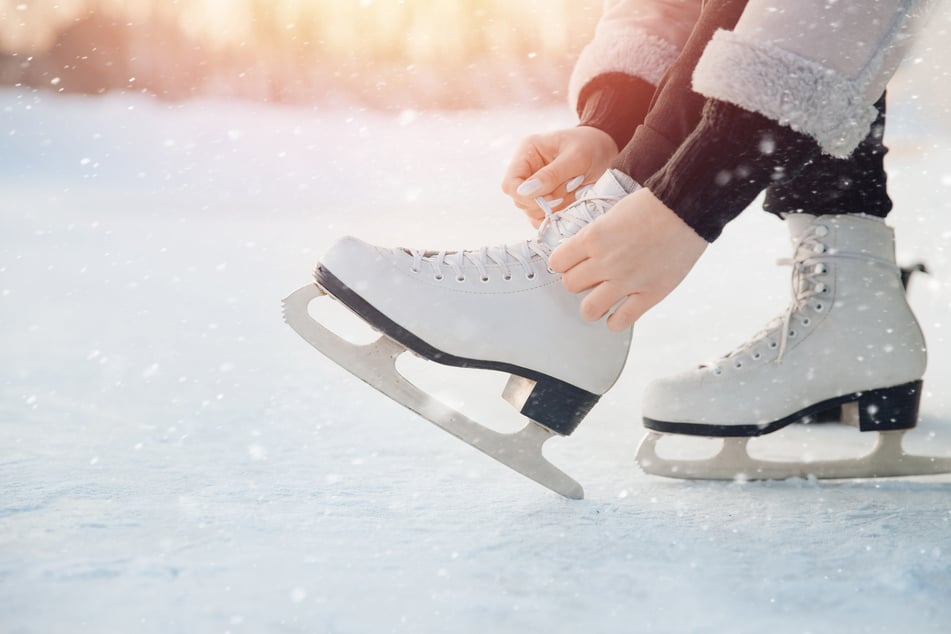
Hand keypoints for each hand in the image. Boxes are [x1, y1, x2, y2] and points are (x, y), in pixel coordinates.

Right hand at [501, 126, 617, 226]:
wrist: (605, 149)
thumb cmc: (591, 146)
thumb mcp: (576, 158)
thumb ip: (551, 175)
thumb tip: (526, 191)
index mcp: (527, 153)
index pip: (510, 184)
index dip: (524, 197)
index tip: (547, 199)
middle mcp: (526, 170)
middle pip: (520, 201)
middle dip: (543, 203)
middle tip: (566, 193)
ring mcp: (534, 186)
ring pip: (531, 211)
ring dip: (553, 209)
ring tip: (571, 192)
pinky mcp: (545, 198)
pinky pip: (542, 216)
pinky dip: (557, 215)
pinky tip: (570, 201)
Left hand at [548, 188, 707, 330]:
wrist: (687, 207)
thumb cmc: (653, 205)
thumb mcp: (612, 213)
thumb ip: (596, 236)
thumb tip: (584, 253)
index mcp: (593, 238)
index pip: (557, 262)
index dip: (563, 263)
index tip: (570, 263)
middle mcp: (606, 262)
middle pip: (570, 285)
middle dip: (578, 281)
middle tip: (590, 277)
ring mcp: (627, 281)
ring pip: (589, 309)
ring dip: (592, 305)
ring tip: (601, 299)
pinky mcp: (650, 294)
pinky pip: (621, 321)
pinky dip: (616, 320)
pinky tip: (619, 310)